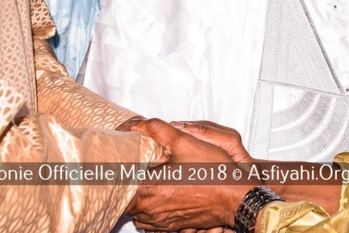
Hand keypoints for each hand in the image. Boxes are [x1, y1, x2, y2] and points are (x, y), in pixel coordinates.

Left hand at [123, 118, 252, 231]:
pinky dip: (149, 208)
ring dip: (137, 196)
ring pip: (135, 210)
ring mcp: (160, 222)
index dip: (112, 172)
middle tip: (131, 167)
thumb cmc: (215, 174)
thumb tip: (139, 125)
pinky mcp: (170, 227)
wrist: (236, 198)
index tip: (115, 161)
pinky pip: (148, 220)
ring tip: (146, 180)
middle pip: (123, 198)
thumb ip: (158, 130)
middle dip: (125, 183)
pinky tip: (160, 194)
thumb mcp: (187, 142)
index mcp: (150, 189)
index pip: (116, 184)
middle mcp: (151, 210)